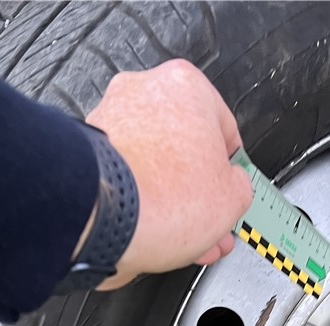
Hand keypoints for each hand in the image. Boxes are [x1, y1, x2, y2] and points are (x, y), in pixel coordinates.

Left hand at [84, 60, 252, 289]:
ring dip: (172, 198)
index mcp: (187, 86)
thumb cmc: (163, 197)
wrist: (103, 219)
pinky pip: (128, 175)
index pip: (224, 130)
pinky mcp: (89, 149)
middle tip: (210, 218)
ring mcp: (112, 118)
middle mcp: (144, 92)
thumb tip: (233, 188)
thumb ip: (239, 186)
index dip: (231, 169)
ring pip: (155, 164)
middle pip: (185, 148)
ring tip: (184, 235)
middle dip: (199, 189)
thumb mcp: (232, 198)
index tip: (231, 189)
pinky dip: (141, 199)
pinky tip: (155, 228)